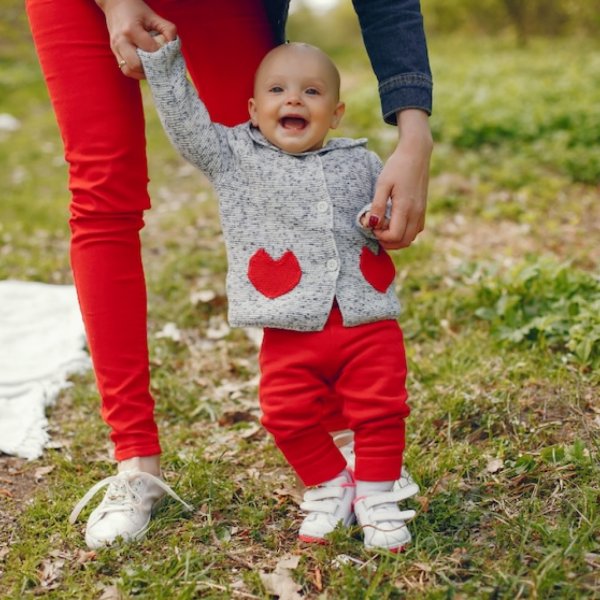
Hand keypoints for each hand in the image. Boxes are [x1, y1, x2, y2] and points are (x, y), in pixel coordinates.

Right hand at [97, 0, 176, 79]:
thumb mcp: (153, 16)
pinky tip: (144, 67)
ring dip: (142, 73)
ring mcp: (115, 48)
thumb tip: (173, 44)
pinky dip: (136, 72)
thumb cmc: (136, 10)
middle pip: (136, 64)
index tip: (165, 51)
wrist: (115, 4)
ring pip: (129, 70)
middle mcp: (121, 41)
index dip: (161, 53)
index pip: (150, 50)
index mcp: (131, 30)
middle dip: (149, 67)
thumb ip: (167, 29)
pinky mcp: (114, 52)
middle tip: (158, 63)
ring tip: (151, 67)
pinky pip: (125, 69)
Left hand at [368, 110, 432, 249]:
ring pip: (410, 238)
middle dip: (388, 242)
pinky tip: (394, 222)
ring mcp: (421, 212)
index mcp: (405, 208)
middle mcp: (416, 213)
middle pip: (404, 242)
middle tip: (376, 232)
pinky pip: (415, 230)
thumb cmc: (397, 166)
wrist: (416, 154)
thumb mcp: (382, 184)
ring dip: (396, 239)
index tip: (372, 225)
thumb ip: (377, 206)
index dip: (381, 237)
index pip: (394, 236)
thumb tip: (371, 224)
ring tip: (384, 227)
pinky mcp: (423, 210)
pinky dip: (404, 233)